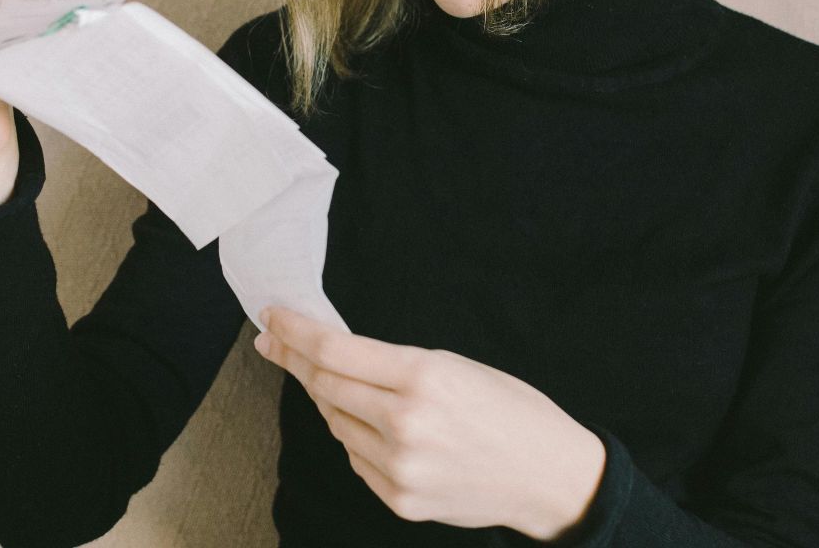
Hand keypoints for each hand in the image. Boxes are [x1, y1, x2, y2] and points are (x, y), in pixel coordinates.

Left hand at [254, 306, 605, 539]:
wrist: (547, 476)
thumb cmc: (509, 410)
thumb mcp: (456, 365)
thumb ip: (393, 364)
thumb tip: (331, 354)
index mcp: (423, 377)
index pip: (335, 351)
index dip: (295, 332)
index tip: (271, 318)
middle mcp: (405, 424)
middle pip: (324, 386)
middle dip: (293, 360)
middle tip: (274, 343)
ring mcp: (400, 468)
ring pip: (335, 424)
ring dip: (329, 401)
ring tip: (345, 387)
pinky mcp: (400, 501)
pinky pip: (356, 459)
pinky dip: (356, 437)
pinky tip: (375, 427)